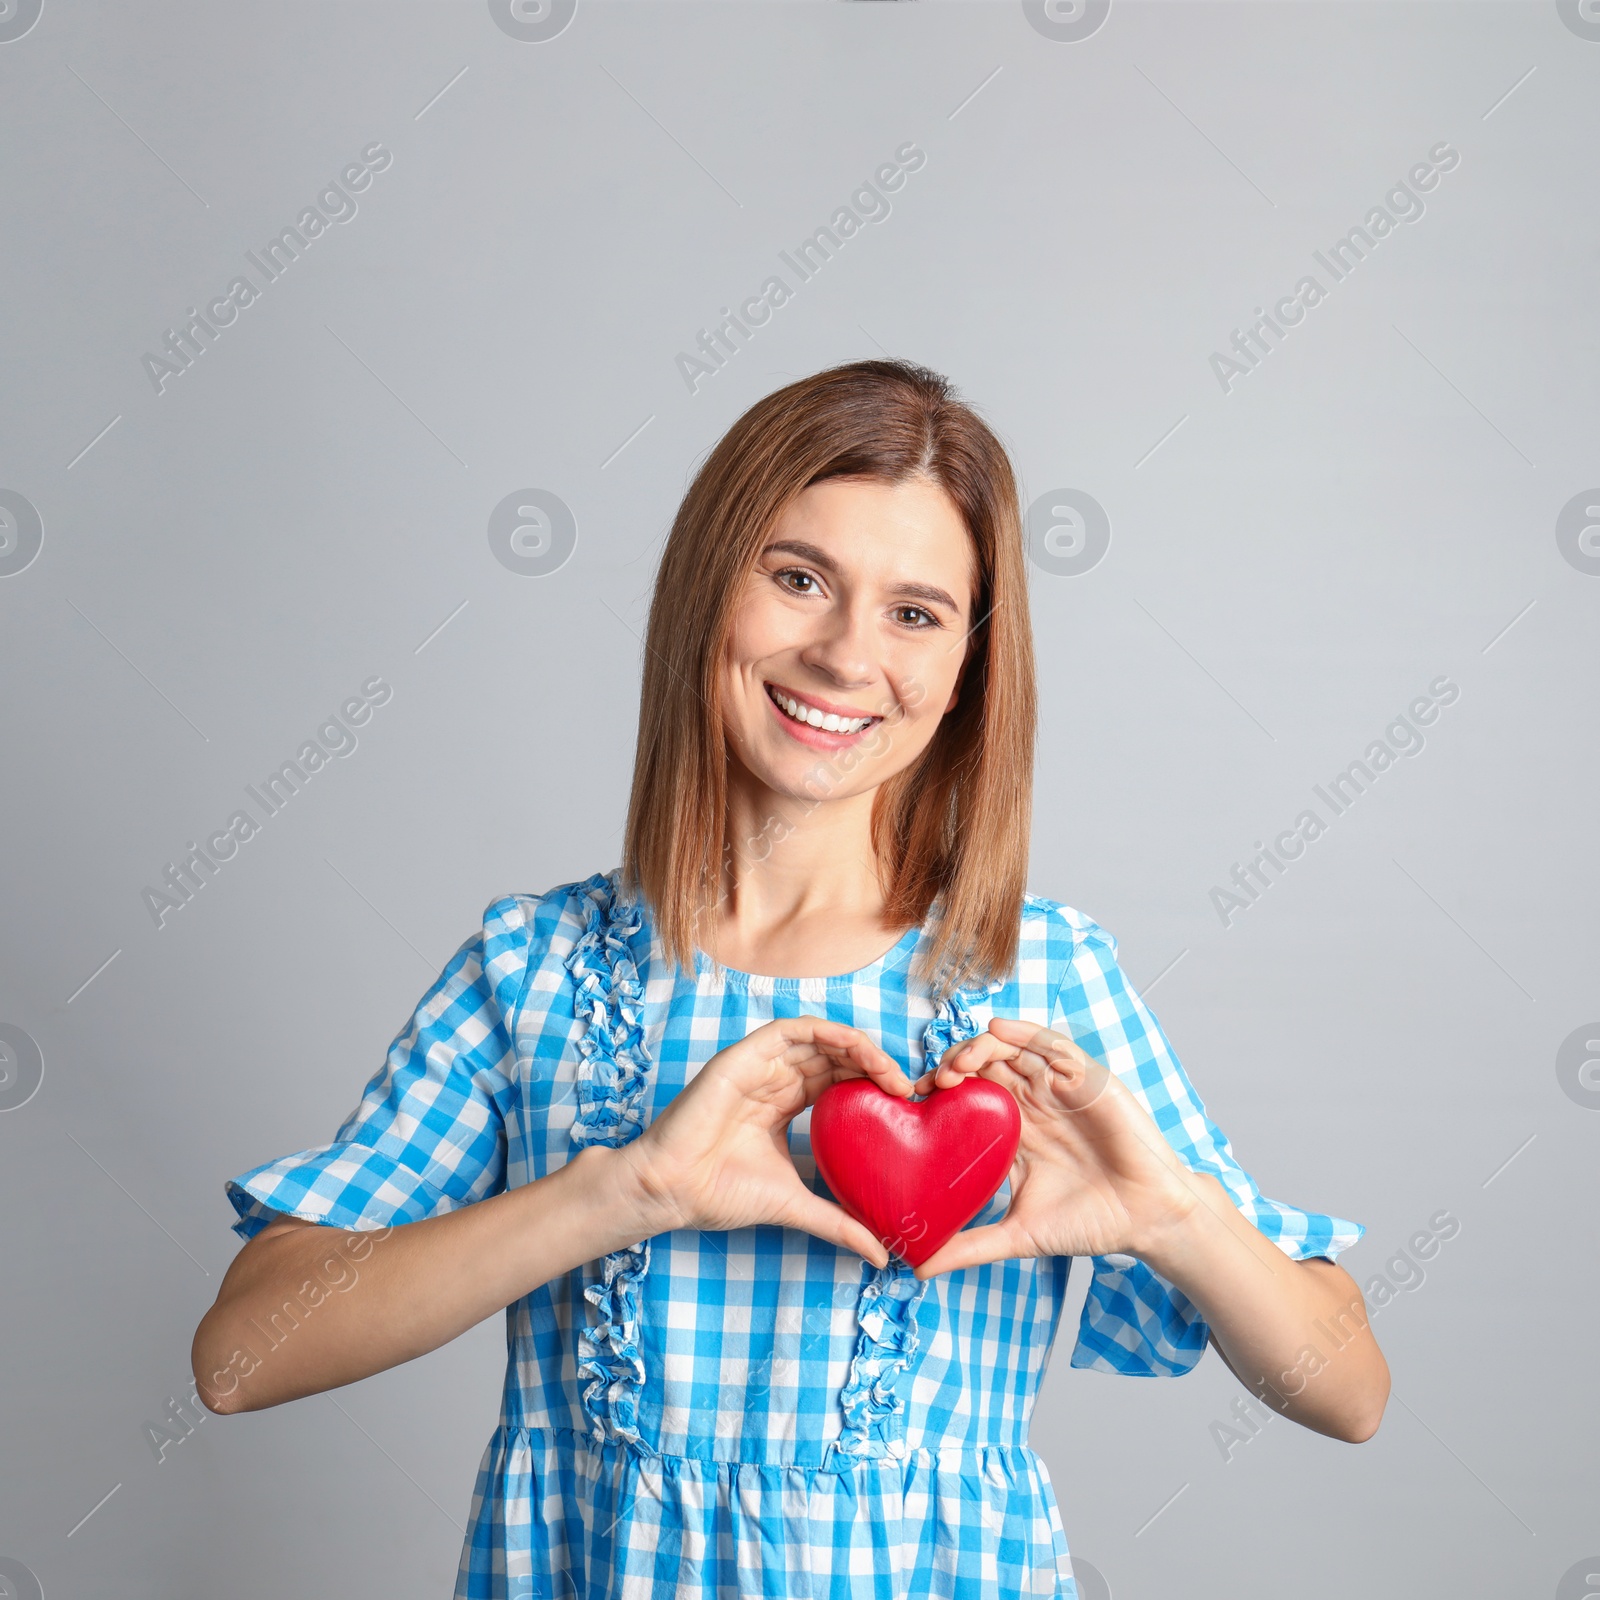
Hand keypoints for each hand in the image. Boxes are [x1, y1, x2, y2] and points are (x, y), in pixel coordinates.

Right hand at [614, 1016, 915, 1266]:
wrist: (672, 1191)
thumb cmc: (720, 1194)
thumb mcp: (795, 1204)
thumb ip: (838, 1223)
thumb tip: (881, 1254)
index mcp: (784, 1104)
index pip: (837, 1080)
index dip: (872, 1083)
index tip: (905, 1103)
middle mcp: (773, 1079)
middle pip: (834, 1056)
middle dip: (873, 1065)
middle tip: (905, 1087)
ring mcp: (758, 1065)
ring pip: (818, 1038)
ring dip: (858, 1047)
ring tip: (888, 1072)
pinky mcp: (742, 1056)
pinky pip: (790, 1029)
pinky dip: (826, 1031)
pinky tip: (855, 1048)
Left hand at [907, 1016, 1204, 1277]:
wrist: (1147, 1221)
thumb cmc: (1091, 1224)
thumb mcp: (1018, 1235)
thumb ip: (970, 1246)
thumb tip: (917, 1268)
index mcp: (1013, 1131)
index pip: (968, 1097)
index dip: (939, 1090)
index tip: (911, 1100)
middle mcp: (1032, 1103)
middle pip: (983, 1066)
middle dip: (954, 1066)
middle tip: (932, 1083)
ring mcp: (1059, 1088)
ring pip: (1011, 1050)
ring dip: (980, 1049)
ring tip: (958, 1065)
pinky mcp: (1087, 1079)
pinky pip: (1052, 1045)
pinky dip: (1024, 1033)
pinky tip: (998, 1031)